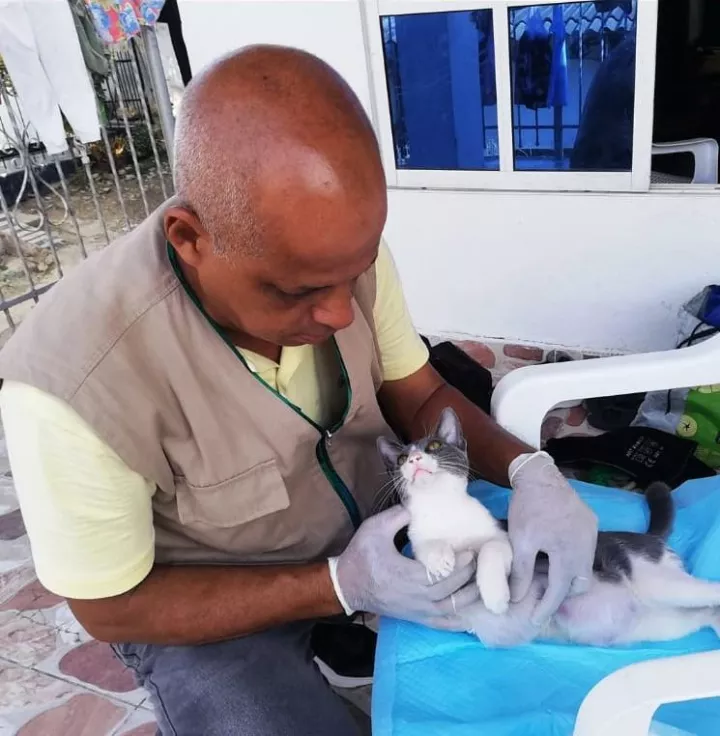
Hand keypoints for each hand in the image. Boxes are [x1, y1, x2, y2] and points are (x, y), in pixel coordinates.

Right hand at [329, 505, 480, 629]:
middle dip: (469, 576)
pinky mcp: (417, 617)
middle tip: (482, 561)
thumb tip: (417, 506)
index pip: (441, 574)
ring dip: (470, 596)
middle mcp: (415, 598)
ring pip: (451, 610)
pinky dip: (460, 620)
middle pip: (451, 591)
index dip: (460, 565)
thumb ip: (397, 516)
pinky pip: (443, 624)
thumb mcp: (375, 528)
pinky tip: (473, 611)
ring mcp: (417, 611)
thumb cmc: (361, 556)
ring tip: (483, 580)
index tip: (471, 552)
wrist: (347, 585)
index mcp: (405, 576)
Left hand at [507, 451, 597, 624]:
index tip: (534, 620)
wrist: (539, 475)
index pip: (559, 592)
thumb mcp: (521, 542)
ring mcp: (591, 533)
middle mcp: (586, 547)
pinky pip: (585, 549)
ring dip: (568, 575)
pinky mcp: (590, 522)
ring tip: (548, 575)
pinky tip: (556, 554)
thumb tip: (516, 599)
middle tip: (542, 596)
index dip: (546, 608)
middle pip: (578, 583)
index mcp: (569, 555)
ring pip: (584, 566)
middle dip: (562, 593)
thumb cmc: (528, 508)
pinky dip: (573, 557)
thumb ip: (521, 572)